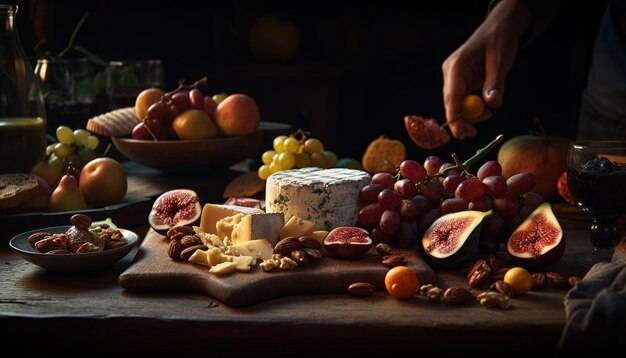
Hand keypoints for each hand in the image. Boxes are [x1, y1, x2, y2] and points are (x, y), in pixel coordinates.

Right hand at [441, 0, 531, 138]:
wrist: (500, 26)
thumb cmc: (500, 39)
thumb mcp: (501, 60)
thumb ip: (495, 82)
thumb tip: (492, 104)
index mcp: (456, 67)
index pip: (452, 97)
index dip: (454, 118)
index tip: (460, 135)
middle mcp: (451, 73)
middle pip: (451, 103)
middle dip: (462, 120)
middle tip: (475, 133)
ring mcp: (454, 76)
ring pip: (457, 103)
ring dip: (471, 113)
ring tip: (489, 114)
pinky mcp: (460, 79)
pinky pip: (463, 98)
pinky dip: (473, 106)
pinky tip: (486, 106)